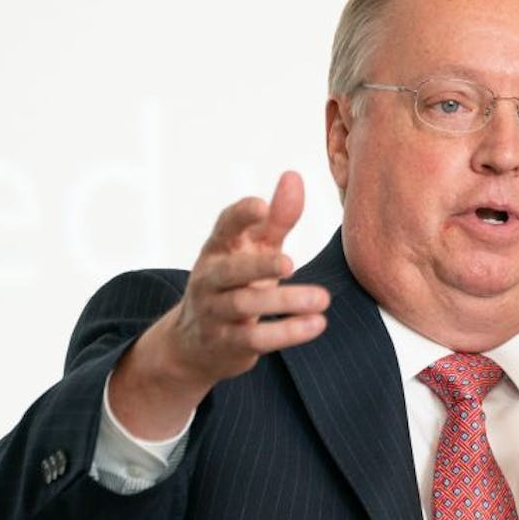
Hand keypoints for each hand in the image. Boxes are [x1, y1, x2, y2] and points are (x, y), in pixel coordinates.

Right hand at [111, 171, 329, 438]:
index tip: (261, 205)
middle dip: (258, 266)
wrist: (195, 343)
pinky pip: (256, 338)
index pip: (224, 227)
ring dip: (285, 302)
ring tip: (322, 298)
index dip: (240, 215)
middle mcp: (210, 279)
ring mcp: (215, 312)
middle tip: (290, 262)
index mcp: (218, 249)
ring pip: (245, 305)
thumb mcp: (254, 248)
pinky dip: (286, 332)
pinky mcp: (227, 343)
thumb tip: (293, 176)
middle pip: (231, 271)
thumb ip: (277, 218)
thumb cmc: (236, 282)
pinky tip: (316, 324)